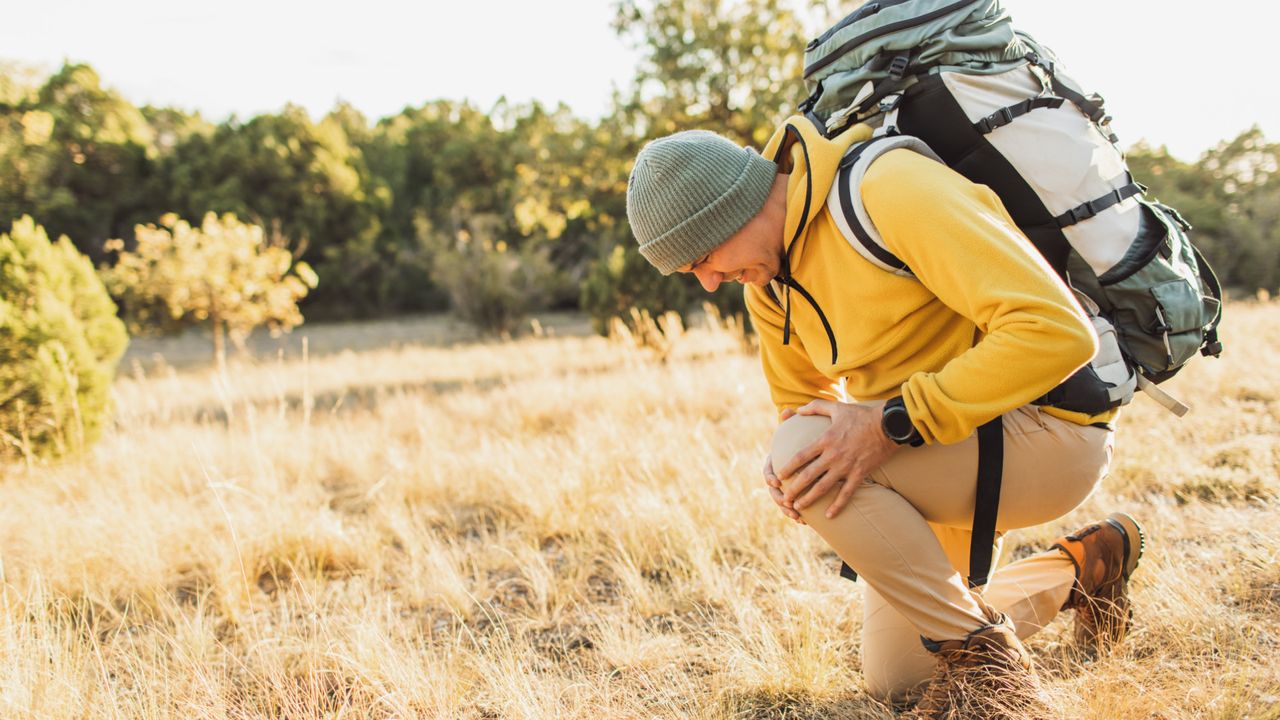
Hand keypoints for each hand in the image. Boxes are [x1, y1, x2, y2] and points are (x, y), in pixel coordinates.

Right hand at [763, 409, 804, 523]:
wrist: (814, 454)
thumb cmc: (803, 441)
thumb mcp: (798, 431)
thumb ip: (792, 422)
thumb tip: (788, 411)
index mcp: (776, 463)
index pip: (768, 470)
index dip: (770, 476)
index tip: (776, 481)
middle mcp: (779, 478)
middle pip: (773, 491)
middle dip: (779, 498)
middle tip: (786, 501)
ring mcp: (787, 489)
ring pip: (782, 503)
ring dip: (787, 510)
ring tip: (796, 515)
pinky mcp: (796, 497)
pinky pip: (793, 509)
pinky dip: (797, 515)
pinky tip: (804, 521)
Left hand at [777, 400, 900, 518]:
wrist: (889, 424)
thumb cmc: (862, 415)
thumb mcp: (837, 407)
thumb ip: (815, 407)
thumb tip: (797, 409)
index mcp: (825, 440)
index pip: (800, 456)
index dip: (788, 468)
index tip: (779, 476)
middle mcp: (833, 455)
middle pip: (808, 476)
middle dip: (794, 489)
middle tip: (785, 498)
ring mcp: (846, 466)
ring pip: (823, 487)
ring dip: (809, 499)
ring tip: (799, 508)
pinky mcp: (860, 473)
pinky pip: (847, 493)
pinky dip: (837, 505)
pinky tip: (829, 515)